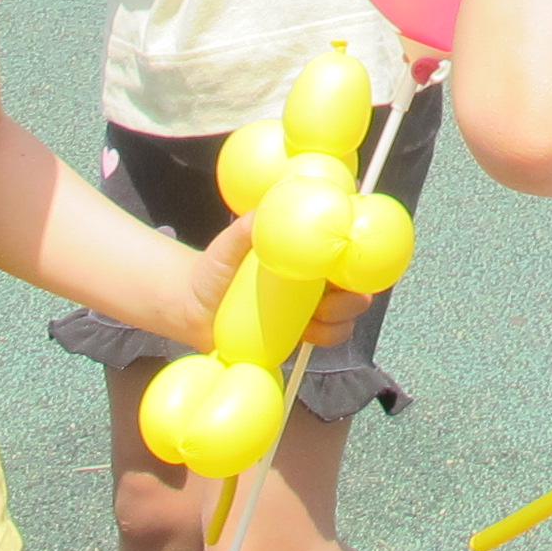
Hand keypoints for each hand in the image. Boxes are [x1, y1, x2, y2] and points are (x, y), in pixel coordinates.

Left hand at [176, 210, 368, 357]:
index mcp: (303, 254)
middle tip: (333, 300)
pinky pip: (327, 335)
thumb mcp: (227, 247)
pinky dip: (328, 336)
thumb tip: (262, 214)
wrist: (192, 308)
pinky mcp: (299, 332)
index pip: (343, 252)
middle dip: (355, 295)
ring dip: (341, 319)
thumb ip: (244, 229)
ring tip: (318, 319)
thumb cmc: (213, 270)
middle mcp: (312, 280)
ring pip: (345, 314)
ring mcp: (307, 307)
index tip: (353, 263)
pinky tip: (310, 335)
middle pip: (354, 285)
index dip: (359, 256)